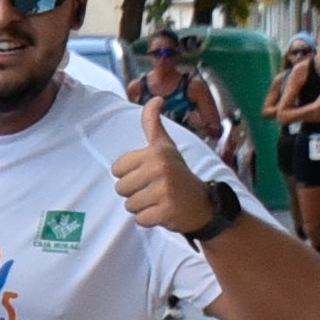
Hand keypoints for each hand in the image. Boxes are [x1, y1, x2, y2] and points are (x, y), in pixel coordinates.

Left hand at [112, 104, 217, 235]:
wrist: (202, 203)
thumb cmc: (177, 173)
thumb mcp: (166, 146)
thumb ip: (153, 124)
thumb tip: (155, 99)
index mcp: (155, 152)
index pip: (116, 169)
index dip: (129, 174)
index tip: (148, 173)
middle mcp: (160, 168)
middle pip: (120, 188)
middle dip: (134, 192)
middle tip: (154, 189)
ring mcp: (164, 191)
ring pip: (129, 205)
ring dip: (142, 206)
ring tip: (159, 199)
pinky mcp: (165, 212)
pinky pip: (140, 220)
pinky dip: (149, 219)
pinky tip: (163, 211)